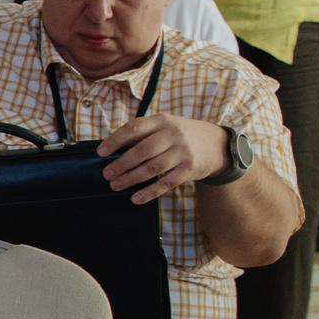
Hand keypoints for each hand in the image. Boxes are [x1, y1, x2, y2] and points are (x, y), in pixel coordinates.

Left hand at [99, 113, 227, 202]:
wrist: (217, 145)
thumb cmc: (182, 135)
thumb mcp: (166, 125)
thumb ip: (144, 133)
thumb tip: (111, 149)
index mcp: (163, 121)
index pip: (134, 128)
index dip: (115, 140)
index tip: (100, 152)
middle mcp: (173, 135)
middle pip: (142, 151)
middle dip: (121, 164)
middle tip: (106, 174)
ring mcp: (182, 152)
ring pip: (152, 168)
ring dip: (131, 179)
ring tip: (115, 185)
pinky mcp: (189, 169)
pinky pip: (166, 183)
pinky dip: (149, 192)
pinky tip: (135, 198)